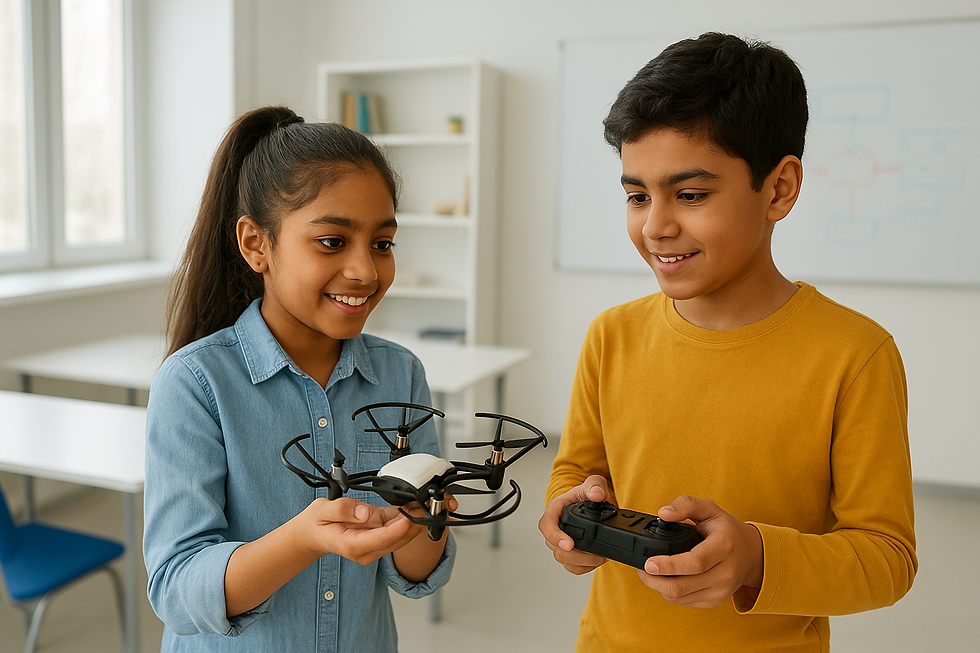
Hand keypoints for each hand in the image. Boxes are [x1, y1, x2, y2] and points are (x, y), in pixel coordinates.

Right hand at [300, 497, 422, 564]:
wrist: (314, 533)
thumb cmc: (318, 523)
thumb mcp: (321, 511)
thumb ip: (341, 510)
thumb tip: (364, 512)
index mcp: (352, 545)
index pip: (382, 539)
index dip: (399, 529)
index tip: (411, 518)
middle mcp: (367, 549)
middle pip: (397, 539)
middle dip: (414, 524)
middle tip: (426, 506)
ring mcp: (374, 543)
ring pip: (401, 535)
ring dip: (415, 520)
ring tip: (426, 503)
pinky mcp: (379, 534)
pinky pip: (397, 527)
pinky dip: (408, 516)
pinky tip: (416, 505)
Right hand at [538, 475, 610, 574]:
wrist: (590, 503)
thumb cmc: (585, 494)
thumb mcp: (593, 483)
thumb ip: (595, 486)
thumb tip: (597, 494)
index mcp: (556, 509)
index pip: (547, 524)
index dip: (555, 536)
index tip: (569, 544)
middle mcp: (554, 527)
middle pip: (555, 547)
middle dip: (576, 554)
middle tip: (595, 554)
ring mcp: (560, 541)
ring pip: (563, 559)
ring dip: (581, 562)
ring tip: (599, 557)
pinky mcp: (568, 553)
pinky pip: (571, 566)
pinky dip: (584, 567)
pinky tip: (595, 560)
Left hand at [637, 495, 762, 608]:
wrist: (752, 554)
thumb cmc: (727, 530)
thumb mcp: (709, 509)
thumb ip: (685, 505)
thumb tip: (664, 513)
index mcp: (724, 546)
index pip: (695, 562)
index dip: (669, 565)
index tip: (649, 563)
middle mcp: (725, 572)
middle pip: (683, 585)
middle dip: (655, 580)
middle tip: (643, 568)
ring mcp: (721, 590)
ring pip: (680, 597)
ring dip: (658, 587)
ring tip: (650, 573)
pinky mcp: (715, 601)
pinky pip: (684, 602)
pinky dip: (669, 593)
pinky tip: (665, 580)